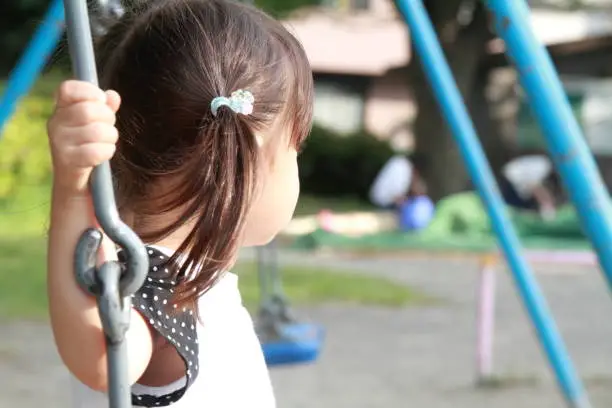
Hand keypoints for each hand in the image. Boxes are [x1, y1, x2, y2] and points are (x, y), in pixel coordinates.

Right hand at [47, 80, 120, 194]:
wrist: (77, 183)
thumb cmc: (89, 147)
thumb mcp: (97, 123)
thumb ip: (105, 107)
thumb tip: (112, 95)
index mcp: (60, 109)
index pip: (68, 89)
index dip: (89, 91)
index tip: (101, 100)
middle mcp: (54, 124)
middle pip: (89, 110)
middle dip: (108, 118)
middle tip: (108, 127)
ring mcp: (58, 143)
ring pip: (97, 131)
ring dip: (110, 137)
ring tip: (106, 143)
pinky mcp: (66, 161)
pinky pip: (96, 151)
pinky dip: (107, 152)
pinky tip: (103, 155)